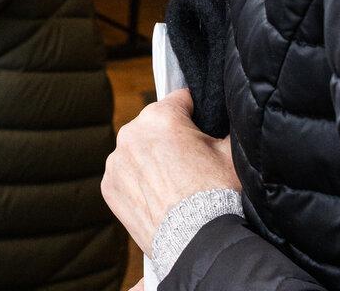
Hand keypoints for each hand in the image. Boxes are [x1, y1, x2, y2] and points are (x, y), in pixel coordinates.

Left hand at [102, 89, 238, 250]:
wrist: (198, 240)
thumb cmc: (217, 194)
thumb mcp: (231, 151)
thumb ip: (224, 126)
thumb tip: (225, 117)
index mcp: (160, 116)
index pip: (180, 99)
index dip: (196, 113)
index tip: (203, 130)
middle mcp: (131, 133)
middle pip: (155, 125)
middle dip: (171, 138)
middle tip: (191, 163)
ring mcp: (116, 162)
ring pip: (138, 150)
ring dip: (152, 160)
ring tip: (175, 185)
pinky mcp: (109, 187)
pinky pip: (125, 175)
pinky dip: (138, 182)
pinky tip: (158, 197)